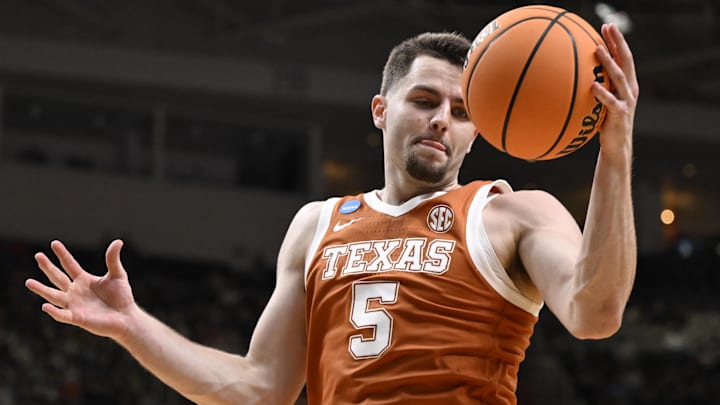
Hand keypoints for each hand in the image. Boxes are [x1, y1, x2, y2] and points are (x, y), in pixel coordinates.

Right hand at [25, 239, 136, 339]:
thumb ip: (113, 260)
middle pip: (58, 278)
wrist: (127, 317)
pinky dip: (54, 312)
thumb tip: (118, 241)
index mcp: (83, 280)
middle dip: (48, 267)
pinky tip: (45, 306)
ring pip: (54, 296)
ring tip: (28, 282)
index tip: (54, 243)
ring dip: (42, 290)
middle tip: (38, 256)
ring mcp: (75, 305)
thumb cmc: (122, 297)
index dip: (62, 254)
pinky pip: (63, 315)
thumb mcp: (118, 275)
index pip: (69, 264)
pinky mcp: (78, 318)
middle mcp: (75, 291)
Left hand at [593, 23, 639, 158]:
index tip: (608, 25)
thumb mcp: (601, 103)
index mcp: (626, 84)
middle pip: (626, 60)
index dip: (617, 40)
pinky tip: (592, 85)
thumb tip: (572, 77)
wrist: (616, 146)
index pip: (623, 57)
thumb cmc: (605, 124)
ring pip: (619, 77)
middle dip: (618, 42)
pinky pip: (611, 102)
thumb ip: (595, 88)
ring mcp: (626, 101)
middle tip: (609, 26)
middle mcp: (629, 89)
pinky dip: (602, 93)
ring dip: (608, 62)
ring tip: (597, 49)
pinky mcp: (620, 114)